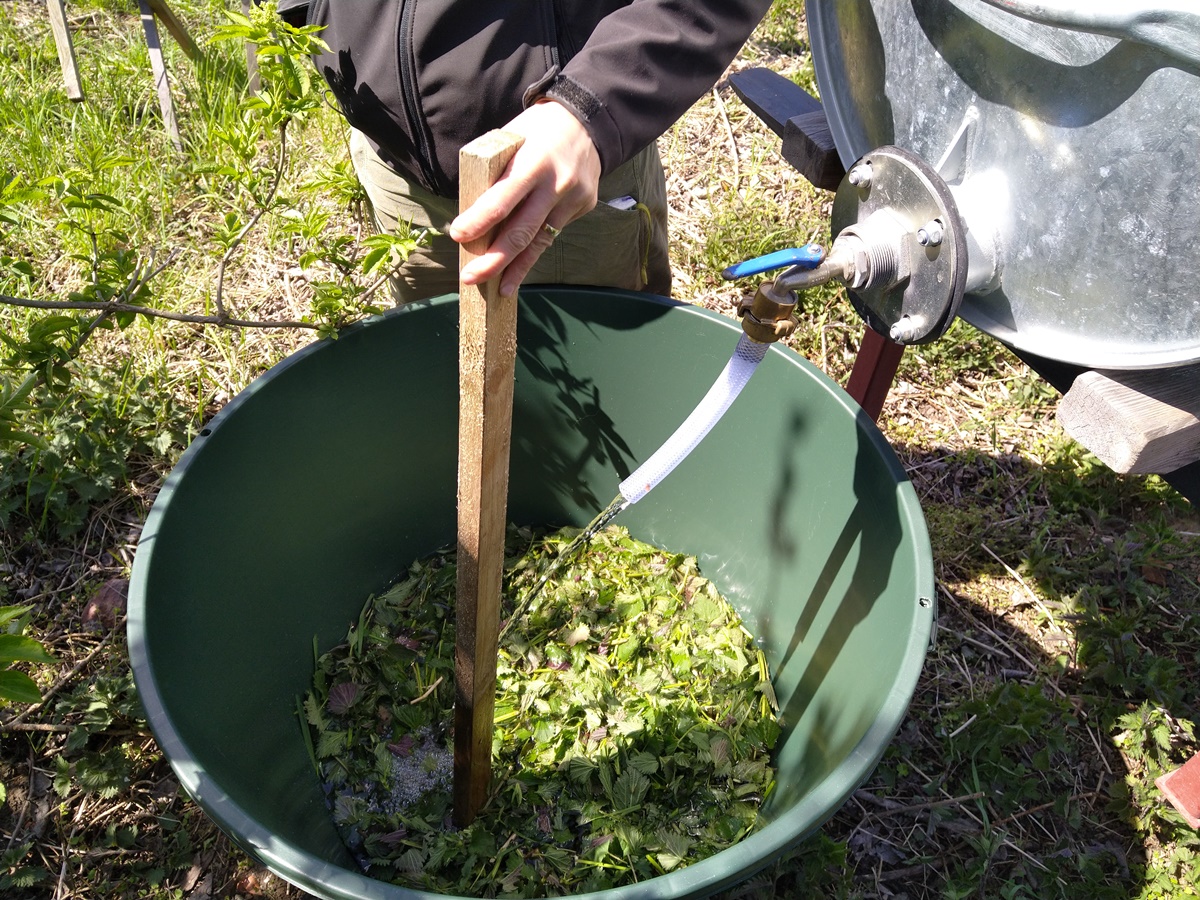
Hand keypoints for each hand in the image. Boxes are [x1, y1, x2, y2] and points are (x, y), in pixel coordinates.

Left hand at [449, 100, 600, 296]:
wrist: (587, 121)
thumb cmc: (537, 130)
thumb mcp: (512, 139)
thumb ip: (496, 172)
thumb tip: (473, 211)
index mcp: (533, 162)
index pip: (501, 200)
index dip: (478, 222)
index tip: (458, 236)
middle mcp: (556, 185)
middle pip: (521, 232)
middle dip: (494, 260)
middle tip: (470, 278)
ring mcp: (573, 199)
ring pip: (540, 242)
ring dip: (516, 268)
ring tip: (499, 289)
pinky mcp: (583, 207)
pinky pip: (553, 232)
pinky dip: (534, 251)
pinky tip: (520, 268)